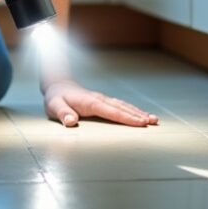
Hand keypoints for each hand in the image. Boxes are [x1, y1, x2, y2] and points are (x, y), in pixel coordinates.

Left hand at [42, 80, 158, 127]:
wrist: (58, 86)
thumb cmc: (56, 99)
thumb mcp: (54, 106)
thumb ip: (62, 113)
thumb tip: (71, 122)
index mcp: (90, 102)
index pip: (111, 111)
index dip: (126, 118)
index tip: (140, 123)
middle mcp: (100, 99)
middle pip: (122, 108)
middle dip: (138, 115)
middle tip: (153, 122)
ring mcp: (103, 99)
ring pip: (124, 105)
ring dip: (138, 112)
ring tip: (153, 119)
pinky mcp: (104, 101)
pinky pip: (121, 105)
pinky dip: (133, 110)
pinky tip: (141, 115)